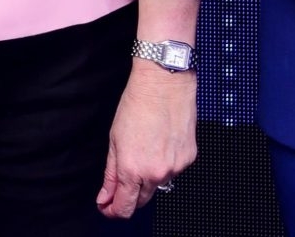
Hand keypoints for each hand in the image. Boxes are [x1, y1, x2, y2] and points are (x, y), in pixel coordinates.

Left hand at [97, 65, 197, 218]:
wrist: (164, 83)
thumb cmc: (137, 104)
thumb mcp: (114, 140)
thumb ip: (110, 174)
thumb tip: (105, 197)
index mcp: (132, 169)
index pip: (124, 208)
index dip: (113, 211)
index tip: (108, 206)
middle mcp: (156, 173)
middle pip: (142, 200)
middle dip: (131, 194)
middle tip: (124, 176)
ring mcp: (175, 167)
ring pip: (159, 183)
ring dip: (150, 174)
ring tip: (146, 145)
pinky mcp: (189, 158)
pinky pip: (174, 169)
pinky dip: (166, 162)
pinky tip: (161, 141)